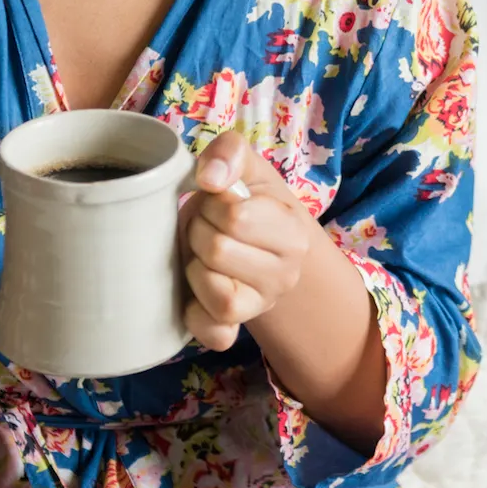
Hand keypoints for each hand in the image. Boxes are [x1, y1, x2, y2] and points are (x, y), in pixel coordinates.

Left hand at [179, 130, 318, 351]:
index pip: (236, 216)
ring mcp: (260, 307)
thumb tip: (211, 178)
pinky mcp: (234, 331)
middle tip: (205, 227)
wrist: (254, 243)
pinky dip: (195, 315)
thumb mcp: (244, 167)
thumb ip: (229, 152)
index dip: (213, 205)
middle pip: (219, 251)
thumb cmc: (244, 201)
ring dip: (195, 268)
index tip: (217, 204)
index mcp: (292, 232)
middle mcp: (285, 275)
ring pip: (215, 292)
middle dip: (199, 232)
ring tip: (201, 254)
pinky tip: (193, 293)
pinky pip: (213, 335)